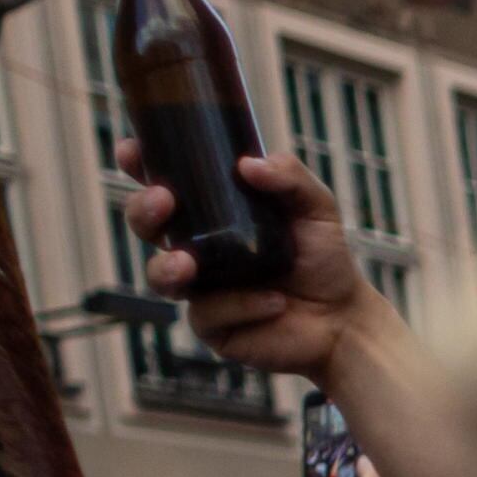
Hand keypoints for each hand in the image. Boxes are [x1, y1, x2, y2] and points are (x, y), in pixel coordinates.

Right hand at [118, 144, 383, 373]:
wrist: (344, 318)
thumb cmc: (324, 258)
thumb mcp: (316, 207)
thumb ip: (290, 177)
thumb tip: (247, 164)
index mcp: (213, 213)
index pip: (166, 182)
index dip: (140, 165)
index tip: (132, 150)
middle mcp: (197, 247)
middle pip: (147, 225)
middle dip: (143, 210)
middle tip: (163, 200)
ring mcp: (200, 288)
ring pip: (160, 274)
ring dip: (166, 267)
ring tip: (186, 263)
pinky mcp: (212, 326)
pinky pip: (208, 314)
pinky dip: (242, 305)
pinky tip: (274, 302)